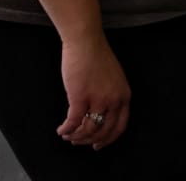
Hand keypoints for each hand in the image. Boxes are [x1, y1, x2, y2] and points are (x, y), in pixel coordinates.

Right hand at [56, 29, 129, 150]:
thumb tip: (100, 114)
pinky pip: (73, 122)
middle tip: (78, 142)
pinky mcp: (80, 97)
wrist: (85, 40)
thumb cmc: (96, 54)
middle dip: (89, 141)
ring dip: (76, 136)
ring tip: (67, 135)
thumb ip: (112, 95)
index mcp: (124, 96)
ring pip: (88, 130)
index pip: (119, 127)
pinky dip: (66, 129)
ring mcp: (98, 100)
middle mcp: (114, 100)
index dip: (108, 140)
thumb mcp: (114, 77)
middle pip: (103, 131)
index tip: (98, 145)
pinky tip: (61, 130)